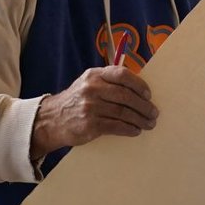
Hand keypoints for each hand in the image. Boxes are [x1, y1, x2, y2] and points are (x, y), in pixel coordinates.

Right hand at [30, 65, 156, 158]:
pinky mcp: (90, 124)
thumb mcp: (88, 83)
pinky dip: (130, 129)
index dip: (139, 84)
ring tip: (149, 124)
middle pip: (126, 96)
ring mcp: (90, 107)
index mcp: (94, 75)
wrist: (51, 120)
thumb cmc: (77, 100)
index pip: (122, 74)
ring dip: (140, 119)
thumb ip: (109, 81)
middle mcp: (92, 88)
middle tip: (153, 113)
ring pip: (124, 112)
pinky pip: (117, 126)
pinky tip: (136, 130)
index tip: (148, 94)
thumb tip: (140, 89)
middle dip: (144, 106)